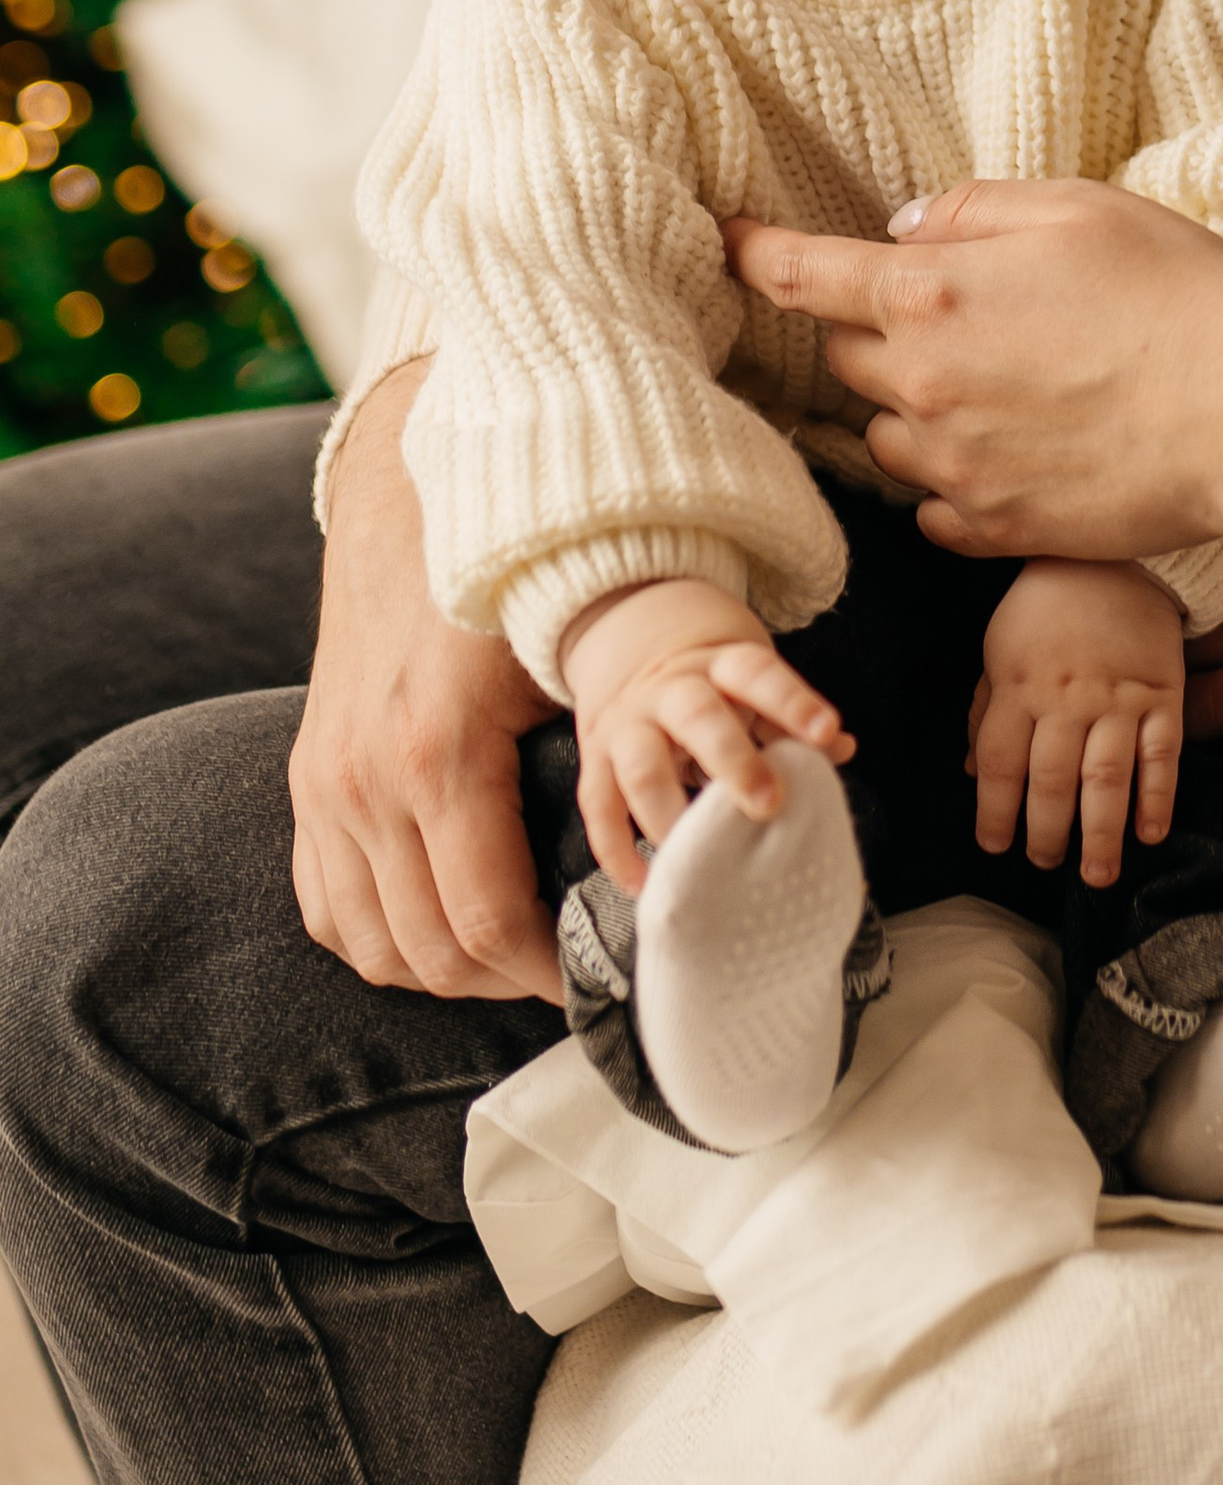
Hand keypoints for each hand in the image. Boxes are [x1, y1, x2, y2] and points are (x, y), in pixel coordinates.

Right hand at [290, 363, 565, 1006]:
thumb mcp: (566, 661)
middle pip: (429, 953)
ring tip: (508, 956)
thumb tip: (656, 856)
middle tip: (563, 969)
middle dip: (502, 981)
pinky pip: (324, 907)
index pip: (487, 923)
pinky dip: (378, 937)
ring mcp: (322, 786)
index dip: (544, 971)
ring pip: (371, 946)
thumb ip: (599, 762)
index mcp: (437, 755)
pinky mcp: (304, 780)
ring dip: (440, 972)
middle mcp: (364, 781)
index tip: (595, 971)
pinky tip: (435, 928)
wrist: (413, 503)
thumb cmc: (511, 581)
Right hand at [561, 578, 852, 896]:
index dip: (793, 702)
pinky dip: (616, 850)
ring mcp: (627, 723)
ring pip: (642, 768)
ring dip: (669, 816)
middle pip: (698, 718)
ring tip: (698, 862)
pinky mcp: (593, 758)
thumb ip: (788, 718)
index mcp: (719, 665)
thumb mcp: (749, 681)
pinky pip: (598, 807)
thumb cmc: (710, 679)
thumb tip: (842, 748)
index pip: (758, 674)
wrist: (629, 641)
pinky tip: (643, 884)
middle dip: (734, 763)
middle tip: (768, 806)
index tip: (827, 732)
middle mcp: (668, 689)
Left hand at [724, 180, 1222, 584]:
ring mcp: (952, 468)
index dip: (756, 254)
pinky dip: (953, 479)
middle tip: (955, 311)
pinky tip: (1016, 450)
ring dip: (915, 406)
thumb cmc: (1173, 292)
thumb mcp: (1077, 207)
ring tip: (1002, 384)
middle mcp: (921, 386)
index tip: (731, 243)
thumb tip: (910, 228)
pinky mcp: (992, 530)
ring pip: (886, 435)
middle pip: (847, 355)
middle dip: (875, 328)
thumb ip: (976, 211)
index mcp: (930, 294)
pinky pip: (933, 506)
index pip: (803, 274)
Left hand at [966, 559, 1183, 884]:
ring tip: (1097, 877)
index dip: (994, 812)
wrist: (1115, 558)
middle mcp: (1066, 697)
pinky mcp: (1162, 694)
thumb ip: (984, 711)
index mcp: (1018, 685)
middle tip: (1044, 863)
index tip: (993, 845)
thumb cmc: (1045, 607)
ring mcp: (1118, 697)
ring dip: (1101, 835)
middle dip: (1047, 835)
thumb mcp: (998, 648)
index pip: (1000, 764)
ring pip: (1107, 778)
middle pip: (1053, 782)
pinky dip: (1158, 798)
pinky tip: (1150, 833)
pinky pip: (1162, 755)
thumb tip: (973, 773)